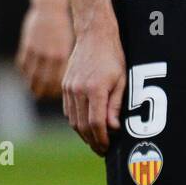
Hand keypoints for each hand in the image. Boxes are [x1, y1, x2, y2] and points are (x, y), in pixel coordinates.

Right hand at [16, 3, 73, 98]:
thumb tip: (63, 81)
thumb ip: (63, 62)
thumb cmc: (62, 29)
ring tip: (36, 90)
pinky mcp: (25, 47)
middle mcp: (48, 56)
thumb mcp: (67, 46)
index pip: (56, 83)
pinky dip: (25, 73)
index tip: (56, 95)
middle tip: (45, 96)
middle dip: (43, 93)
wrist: (50, 9)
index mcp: (61, 56)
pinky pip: (22, 66)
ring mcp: (35, 51)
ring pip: (30, 77)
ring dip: (32, 86)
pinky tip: (29, 75)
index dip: (55, 92)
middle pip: (43, 84)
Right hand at [61, 23, 126, 155]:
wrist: (93, 35)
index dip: (102, 139)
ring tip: (95, 140)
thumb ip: (115, 105)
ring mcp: (68, 88)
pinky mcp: (64, 85)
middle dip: (92, 141)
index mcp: (94, 89)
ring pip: (73, 120)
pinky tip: (86, 125)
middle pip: (82, 126)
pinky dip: (76, 122)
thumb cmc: (112, 56)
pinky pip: (68, 111)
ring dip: (83, 134)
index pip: (96, 123)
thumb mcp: (121, 80)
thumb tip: (113, 128)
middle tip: (102, 149)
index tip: (107, 147)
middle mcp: (78, 90)